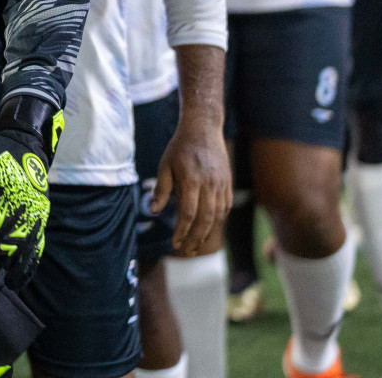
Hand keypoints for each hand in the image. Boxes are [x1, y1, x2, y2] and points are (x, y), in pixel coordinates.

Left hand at [151, 115, 229, 254]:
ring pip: (218, 216)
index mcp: (192, 180)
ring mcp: (221, 184)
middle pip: (206, 219)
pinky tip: (209, 227)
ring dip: (208, 233)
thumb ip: (161, 189)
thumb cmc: (180, 147)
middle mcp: (209, 185)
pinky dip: (218, 220)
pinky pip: (225, 207)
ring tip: (197, 244)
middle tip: (187, 251)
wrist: (203, 129)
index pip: (188, 213)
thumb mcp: (165, 164)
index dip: (182, 231)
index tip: (175, 244)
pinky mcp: (228, 183)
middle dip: (196, 238)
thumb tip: (154, 211)